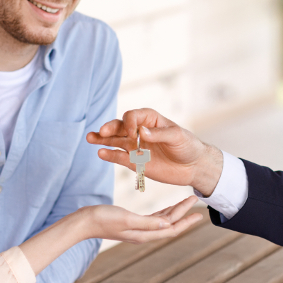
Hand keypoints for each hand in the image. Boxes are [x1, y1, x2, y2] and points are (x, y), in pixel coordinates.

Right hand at [82, 195, 203, 243]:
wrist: (84, 221)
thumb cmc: (102, 218)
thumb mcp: (126, 218)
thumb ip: (147, 223)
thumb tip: (168, 226)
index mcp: (144, 234)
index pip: (171, 229)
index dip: (186, 222)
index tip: (200, 214)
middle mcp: (143, 233)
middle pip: (169, 225)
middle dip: (184, 214)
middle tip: (196, 203)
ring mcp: (137, 229)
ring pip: (162, 221)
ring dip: (175, 213)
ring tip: (186, 204)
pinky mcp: (132, 223)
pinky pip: (153, 219)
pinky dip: (163, 213)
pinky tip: (167, 208)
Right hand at [86, 109, 223, 195]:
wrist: (193, 166)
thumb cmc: (188, 146)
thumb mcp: (177, 137)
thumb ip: (159, 134)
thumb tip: (141, 131)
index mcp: (150, 120)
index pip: (132, 116)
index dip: (129, 123)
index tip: (133, 134)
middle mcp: (139, 131)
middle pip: (119, 126)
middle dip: (109, 128)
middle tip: (101, 132)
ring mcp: (135, 146)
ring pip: (115, 141)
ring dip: (102, 139)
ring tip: (90, 138)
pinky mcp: (135, 162)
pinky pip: (119, 157)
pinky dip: (110, 155)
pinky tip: (101, 153)